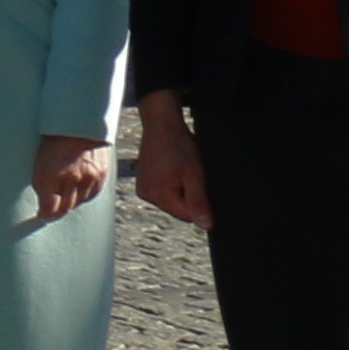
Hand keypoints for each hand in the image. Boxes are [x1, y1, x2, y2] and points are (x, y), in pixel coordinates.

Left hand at [29, 136, 112, 224]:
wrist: (79, 123)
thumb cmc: (53, 139)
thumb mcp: (39, 161)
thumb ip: (41, 184)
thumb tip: (44, 206)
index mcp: (50, 175)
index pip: (49, 209)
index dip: (45, 214)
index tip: (41, 214)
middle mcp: (71, 179)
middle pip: (65, 209)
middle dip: (57, 210)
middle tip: (51, 208)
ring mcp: (89, 178)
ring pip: (79, 203)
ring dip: (71, 202)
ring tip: (65, 193)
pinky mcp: (102, 176)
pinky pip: (92, 194)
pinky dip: (84, 194)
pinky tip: (78, 187)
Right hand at [131, 92, 207, 229]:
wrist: (162, 123)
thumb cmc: (179, 146)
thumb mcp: (194, 175)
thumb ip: (199, 202)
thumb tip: (205, 225)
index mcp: (157, 195)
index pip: (186, 215)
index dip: (199, 203)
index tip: (201, 183)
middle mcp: (146, 195)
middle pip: (178, 208)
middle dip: (188, 196)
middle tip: (191, 174)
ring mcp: (143, 187)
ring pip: (172, 199)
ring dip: (181, 189)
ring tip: (181, 169)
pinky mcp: (143, 180)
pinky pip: (164, 191)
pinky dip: (172, 183)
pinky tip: (174, 168)